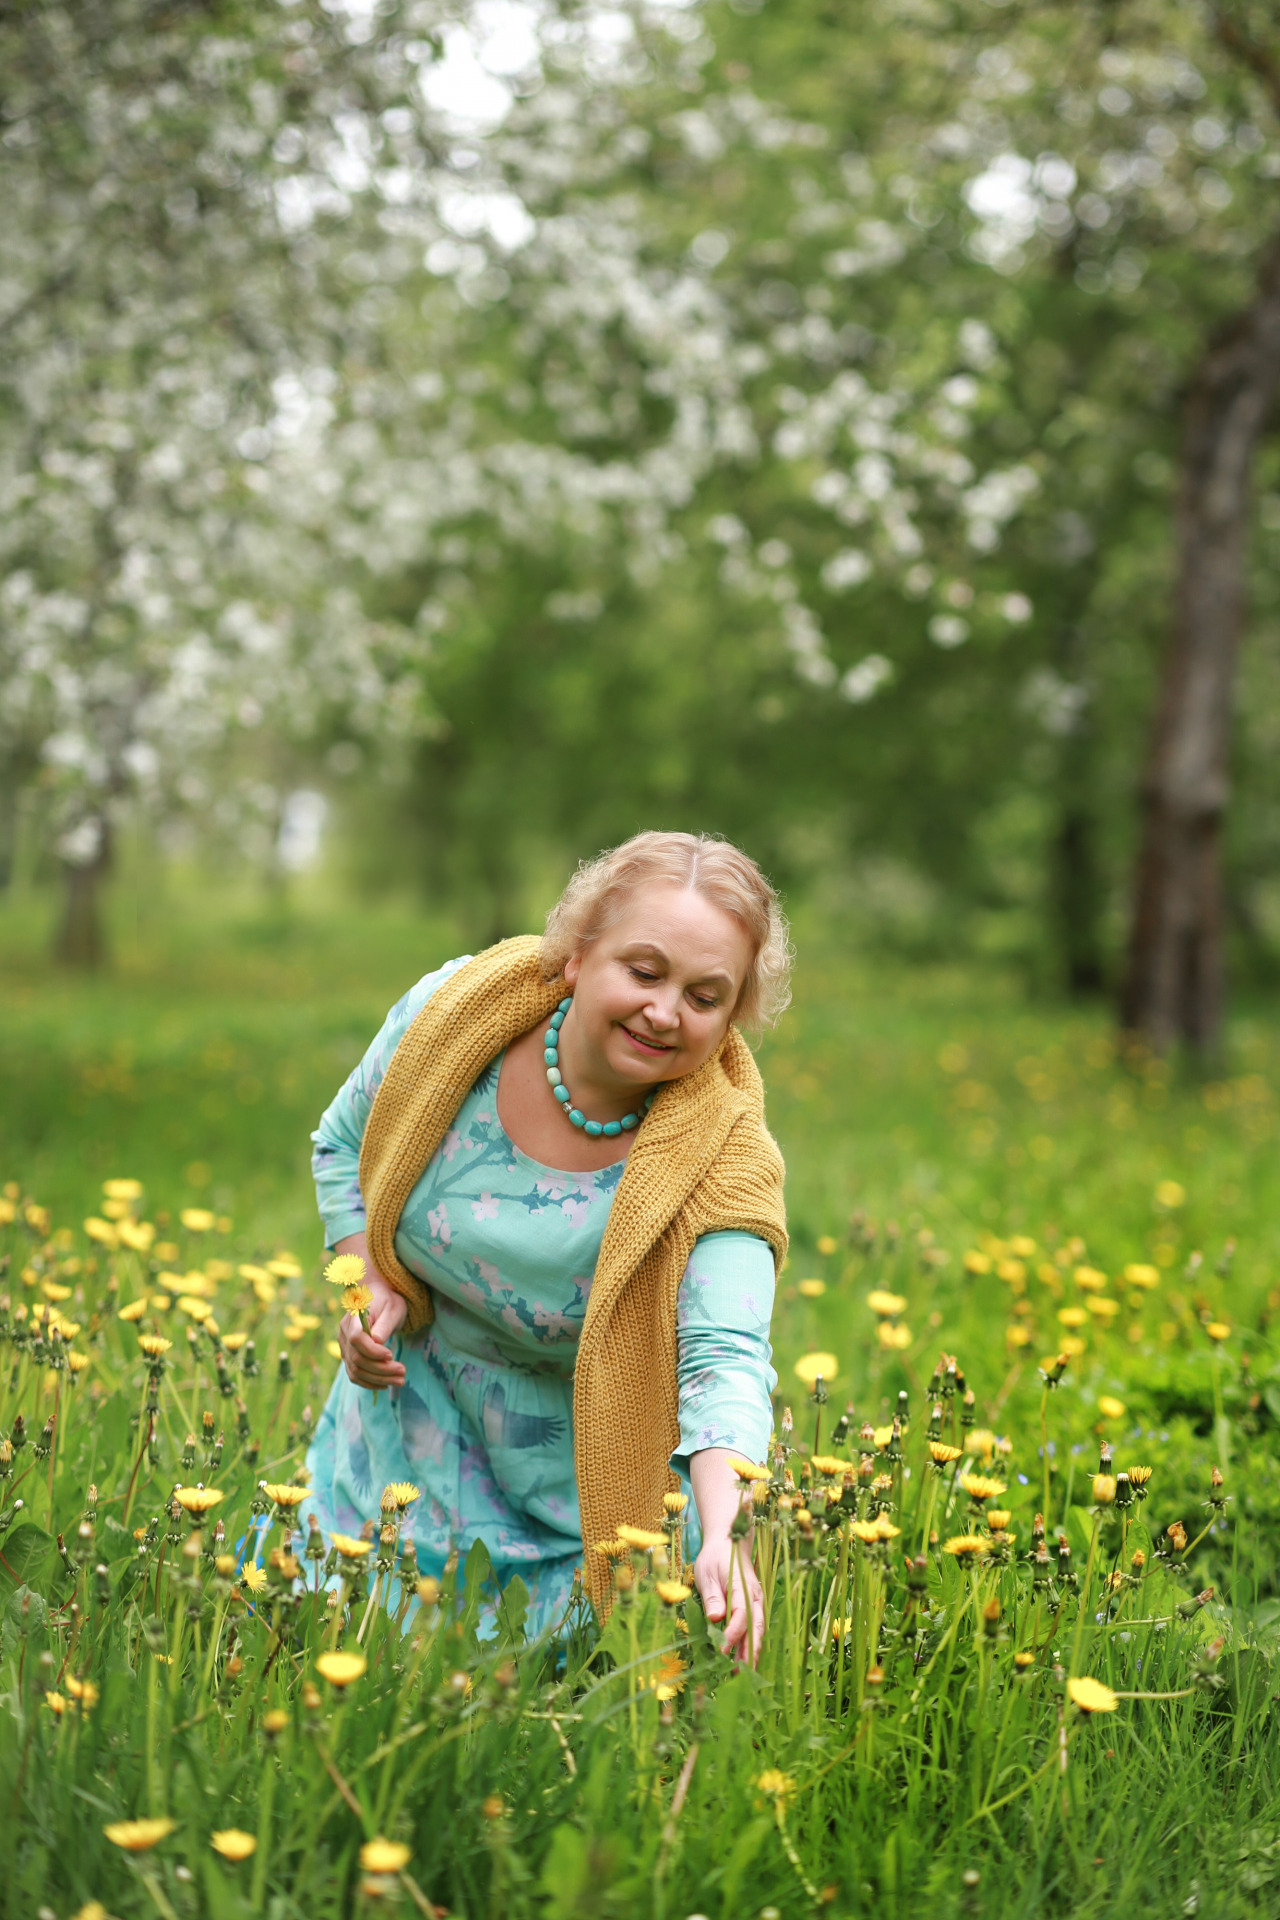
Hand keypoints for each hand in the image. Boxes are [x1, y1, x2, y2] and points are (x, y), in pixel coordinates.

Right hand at [338, 1272, 407, 1389]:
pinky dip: (369, 1382)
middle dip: (381, 1370)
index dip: (372, 1351)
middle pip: (357, 1358)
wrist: (378, 1300)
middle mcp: (344, 1333)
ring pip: (356, 1370)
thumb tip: (377, 1341)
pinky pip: (354, 1374)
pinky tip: (386, 1384)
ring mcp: (344, 1346)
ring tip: (400, 1380)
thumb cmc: (387, 1302)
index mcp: (353, 1317)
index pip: (356, 1339)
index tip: (391, 1355)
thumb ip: (384, 1324)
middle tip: (402, 1372)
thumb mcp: (392, 1308)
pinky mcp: (348, 1356)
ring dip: (378, 1379)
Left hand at [693, 1534, 763, 1665]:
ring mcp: (756, 1603)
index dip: (733, 1633)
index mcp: (742, 1585)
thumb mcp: (706, 1573)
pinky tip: (742, 1660)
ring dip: (750, 1651)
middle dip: (748, 1650)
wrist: (728, 1544)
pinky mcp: (752, 1608)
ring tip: (741, 1672)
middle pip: (755, 1626)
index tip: (722, 1649)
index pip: (742, 1613)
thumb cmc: (715, 1558)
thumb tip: (715, 1619)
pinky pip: (753, 1628)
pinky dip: (749, 1644)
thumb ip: (712, 1596)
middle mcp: (754, 1596)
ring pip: (757, 1630)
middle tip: (738, 1671)